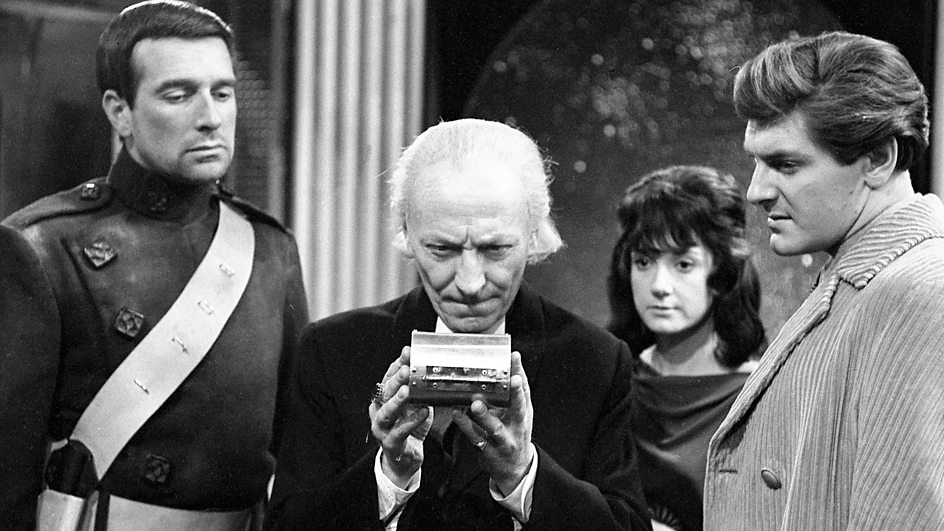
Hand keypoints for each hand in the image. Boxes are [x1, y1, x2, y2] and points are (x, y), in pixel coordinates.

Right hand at [368, 346, 432, 486]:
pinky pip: (400, 431)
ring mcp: (381, 427)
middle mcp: (378, 410)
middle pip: (386, 392)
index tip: (408, 351)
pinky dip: (411, 421)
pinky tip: (423, 412)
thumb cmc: (409, 428)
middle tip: (407, 369)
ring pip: (387, 412)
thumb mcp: (414, 404)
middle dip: (397, 379)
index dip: (398, 363)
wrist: (404, 458)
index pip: (389, 376)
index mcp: (384, 398)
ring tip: (408, 390)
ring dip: (397, 400)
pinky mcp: (390, 443)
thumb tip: (431, 369)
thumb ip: (419, 389)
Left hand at [451, 351, 533, 493]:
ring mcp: (503, 440)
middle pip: (518, 408)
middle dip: (515, 393)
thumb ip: (512, 393)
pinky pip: (475, 437)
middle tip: (512, 379)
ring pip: (494, 427)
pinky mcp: (488, 450)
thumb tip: (506, 364)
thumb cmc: (514, 434)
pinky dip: (465, 425)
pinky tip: (456, 413)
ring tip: (476, 402)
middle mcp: (517, 426)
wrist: (515, 469)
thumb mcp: (519, 414)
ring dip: (485, 415)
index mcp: (524, 414)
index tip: (514, 356)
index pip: (525, 390)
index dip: (520, 373)